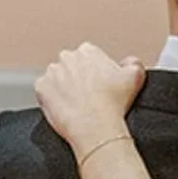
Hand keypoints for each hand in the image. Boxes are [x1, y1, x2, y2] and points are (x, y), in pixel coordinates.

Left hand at [35, 43, 145, 158]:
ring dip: (63, 87)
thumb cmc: (113, 103)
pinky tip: (64, 108)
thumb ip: (133, 62)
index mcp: (88, 51)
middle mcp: (68, 58)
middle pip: (71, 66)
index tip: (99, 84)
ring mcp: (52, 73)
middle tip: (88, 95)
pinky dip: (52, 98)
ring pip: (57, 78)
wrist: (96, 128)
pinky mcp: (41, 89)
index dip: (95, 71)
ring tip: (76, 104)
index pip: (89, 57)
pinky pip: (45, 91)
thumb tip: (128, 63)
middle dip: (77, 77)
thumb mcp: (135, 75)